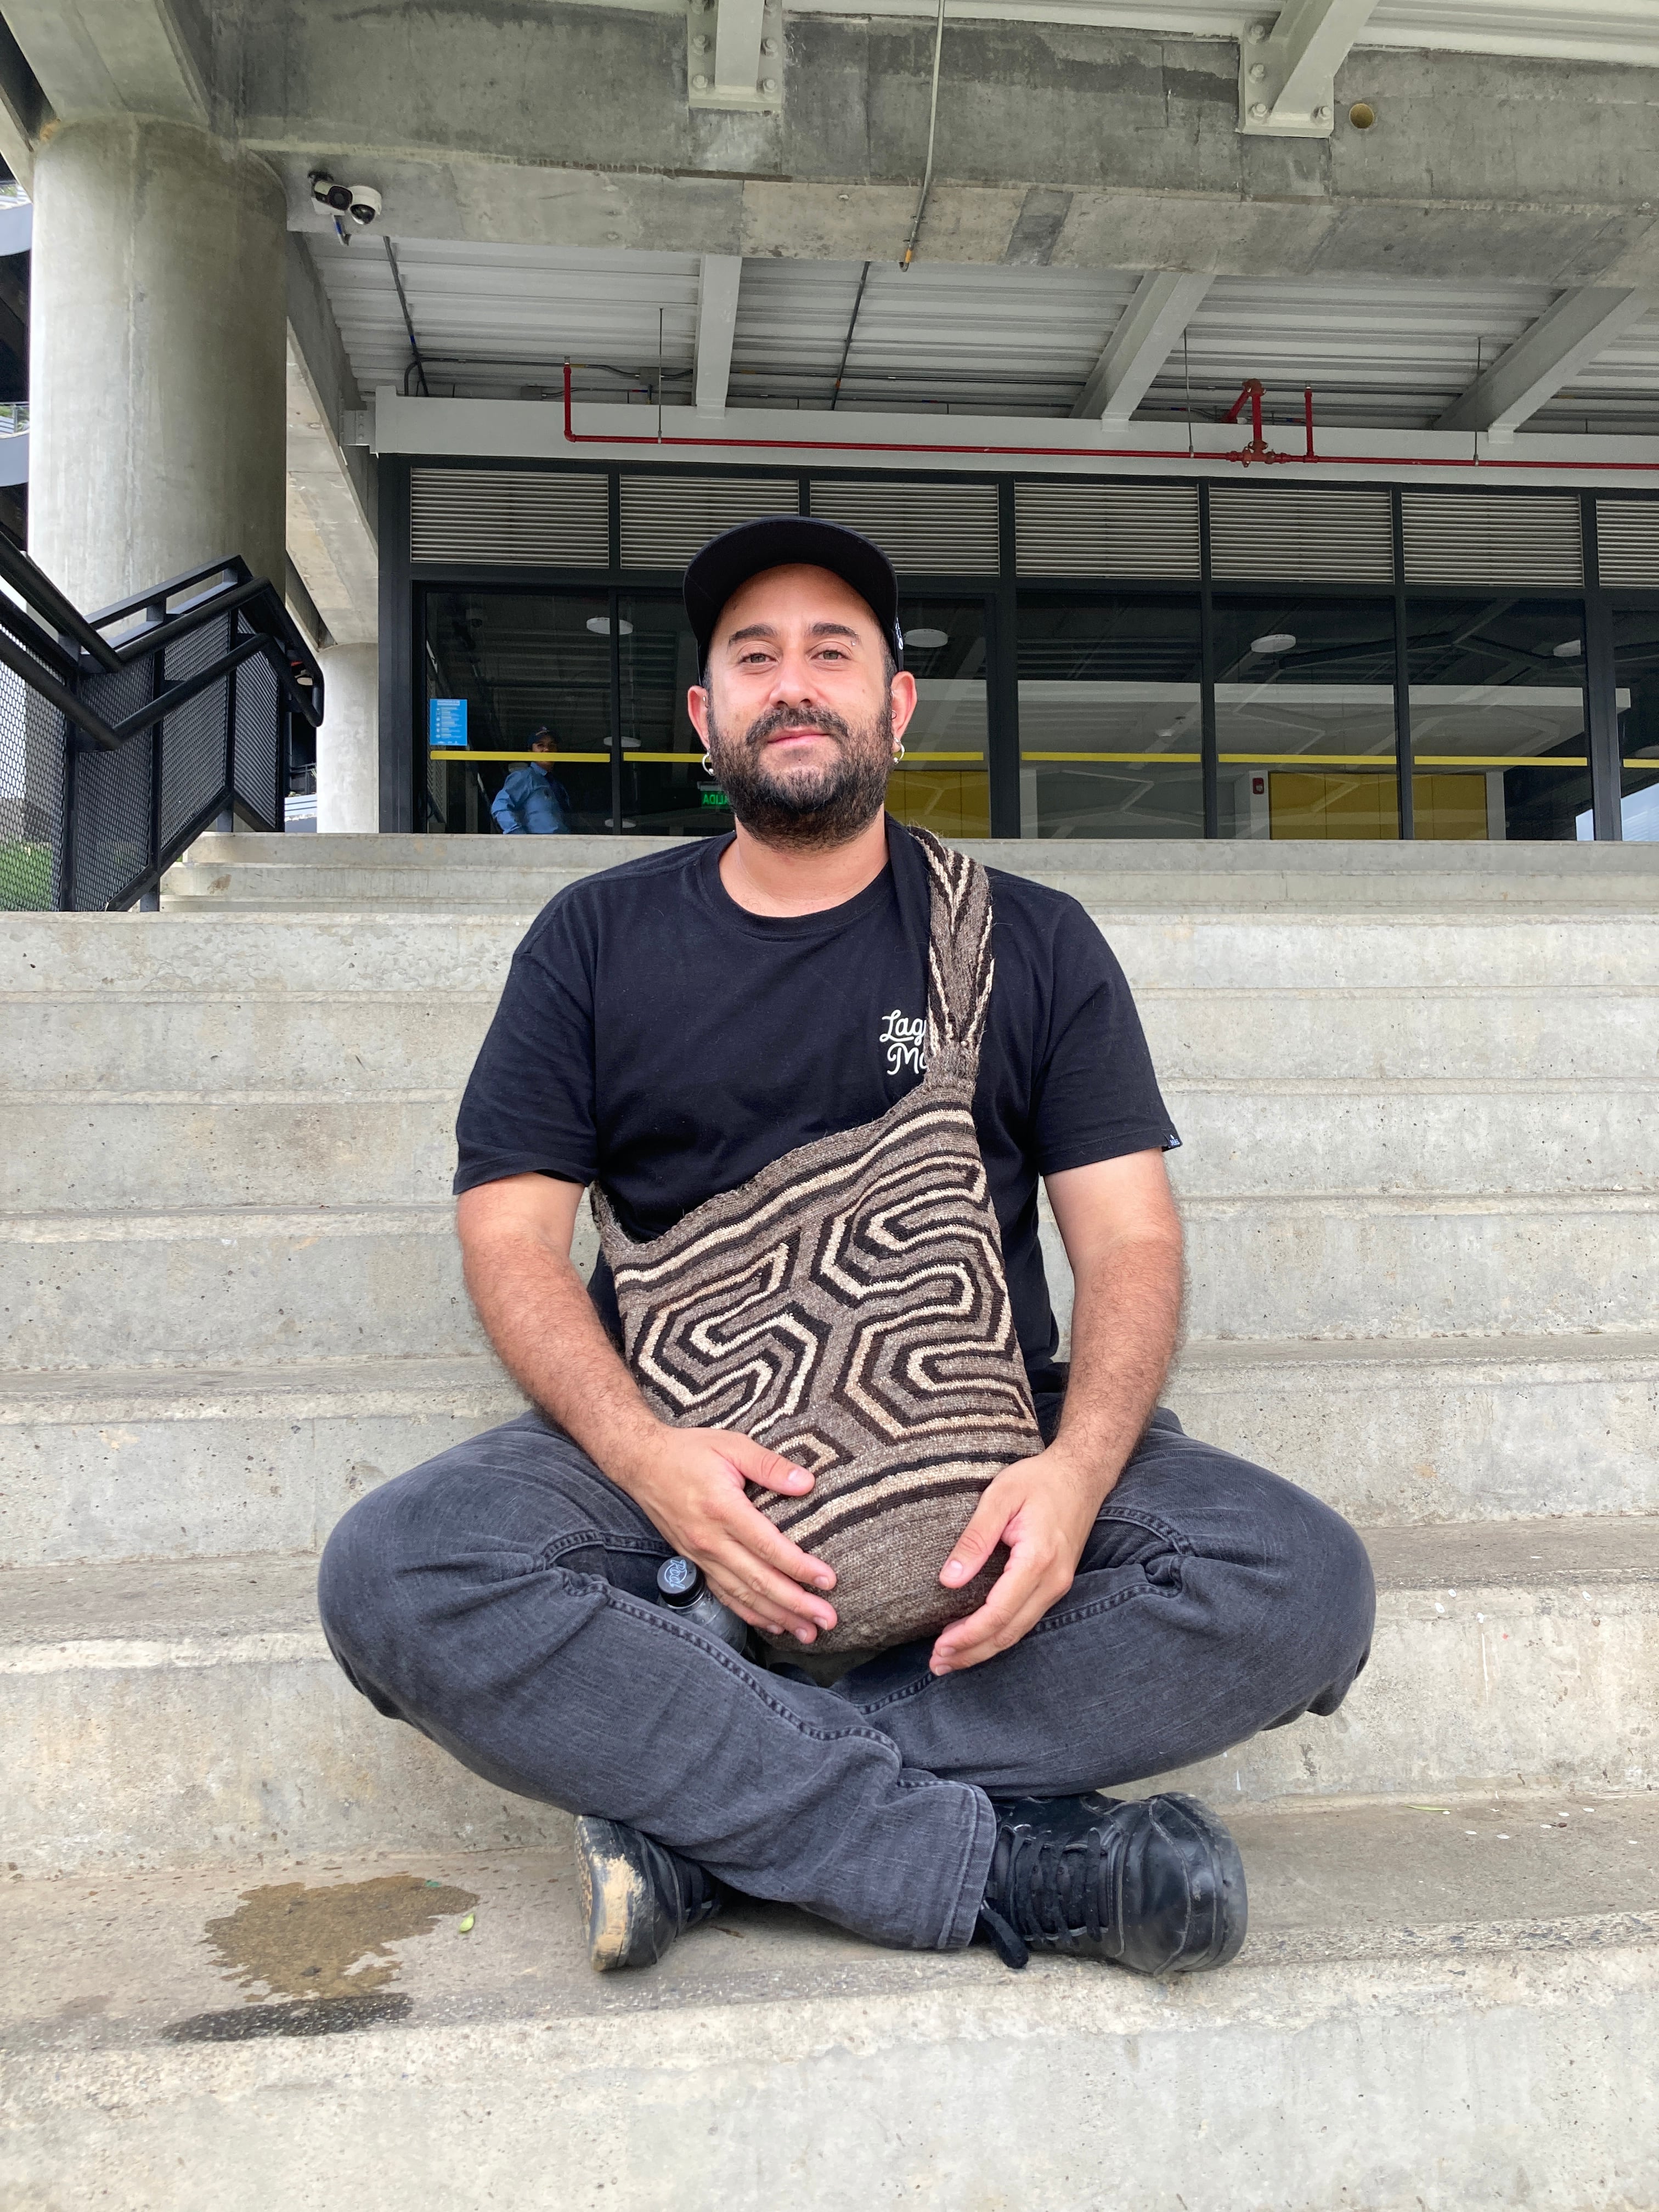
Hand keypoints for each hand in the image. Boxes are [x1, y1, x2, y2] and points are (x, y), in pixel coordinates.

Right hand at [618, 1426, 837, 1644]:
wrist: (640, 1463)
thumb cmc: (689, 1451)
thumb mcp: (732, 1445)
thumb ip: (770, 1466)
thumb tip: (807, 1483)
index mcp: (723, 1509)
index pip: (769, 1547)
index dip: (800, 1568)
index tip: (828, 1581)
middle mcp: (711, 1539)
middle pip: (759, 1580)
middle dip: (796, 1604)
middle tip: (827, 1620)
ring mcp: (700, 1555)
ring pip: (743, 1595)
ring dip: (777, 1616)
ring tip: (807, 1633)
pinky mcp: (694, 1561)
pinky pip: (724, 1594)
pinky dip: (749, 1613)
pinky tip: (771, 1624)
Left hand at [928, 1448, 1106, 1675]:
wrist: (1083, 1475)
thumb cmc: (1039, 1480)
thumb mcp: (1000, 1496)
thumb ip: (974, 1538)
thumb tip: (948, 1579)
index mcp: (1037, 1560)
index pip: (998, 1612)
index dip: (968, 1635)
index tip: (939, 1648)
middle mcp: (1052, 1581)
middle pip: (1009, 1632)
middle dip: (972, 1653)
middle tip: (937, 1664)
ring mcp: (1058, 1585)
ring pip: (1019, 1630)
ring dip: (985, 1648)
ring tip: (952, 1659)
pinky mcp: (1056, 1584)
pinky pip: (1026, 1618)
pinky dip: (1000, 1633)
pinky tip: (979, 1637)